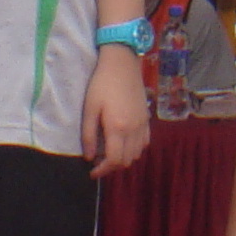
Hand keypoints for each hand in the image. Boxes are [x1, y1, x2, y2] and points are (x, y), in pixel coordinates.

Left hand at [81, 45, 150, 177]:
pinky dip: (134, 149)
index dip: (102, 170)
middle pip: (126, 161)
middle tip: (98, 164)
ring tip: (109, 154)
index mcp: (117, 128)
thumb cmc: (102, 84)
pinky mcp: (146, 119)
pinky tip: (123, 143)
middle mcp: (133, 130)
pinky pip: (144, 143)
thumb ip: (89, 134)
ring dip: (123, 159)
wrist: (122, 64)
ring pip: (136, 154)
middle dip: (111, 167)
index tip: (92, 172)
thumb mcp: (90, 108)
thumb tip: (89, 157)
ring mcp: (142, 125)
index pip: (113, 160)